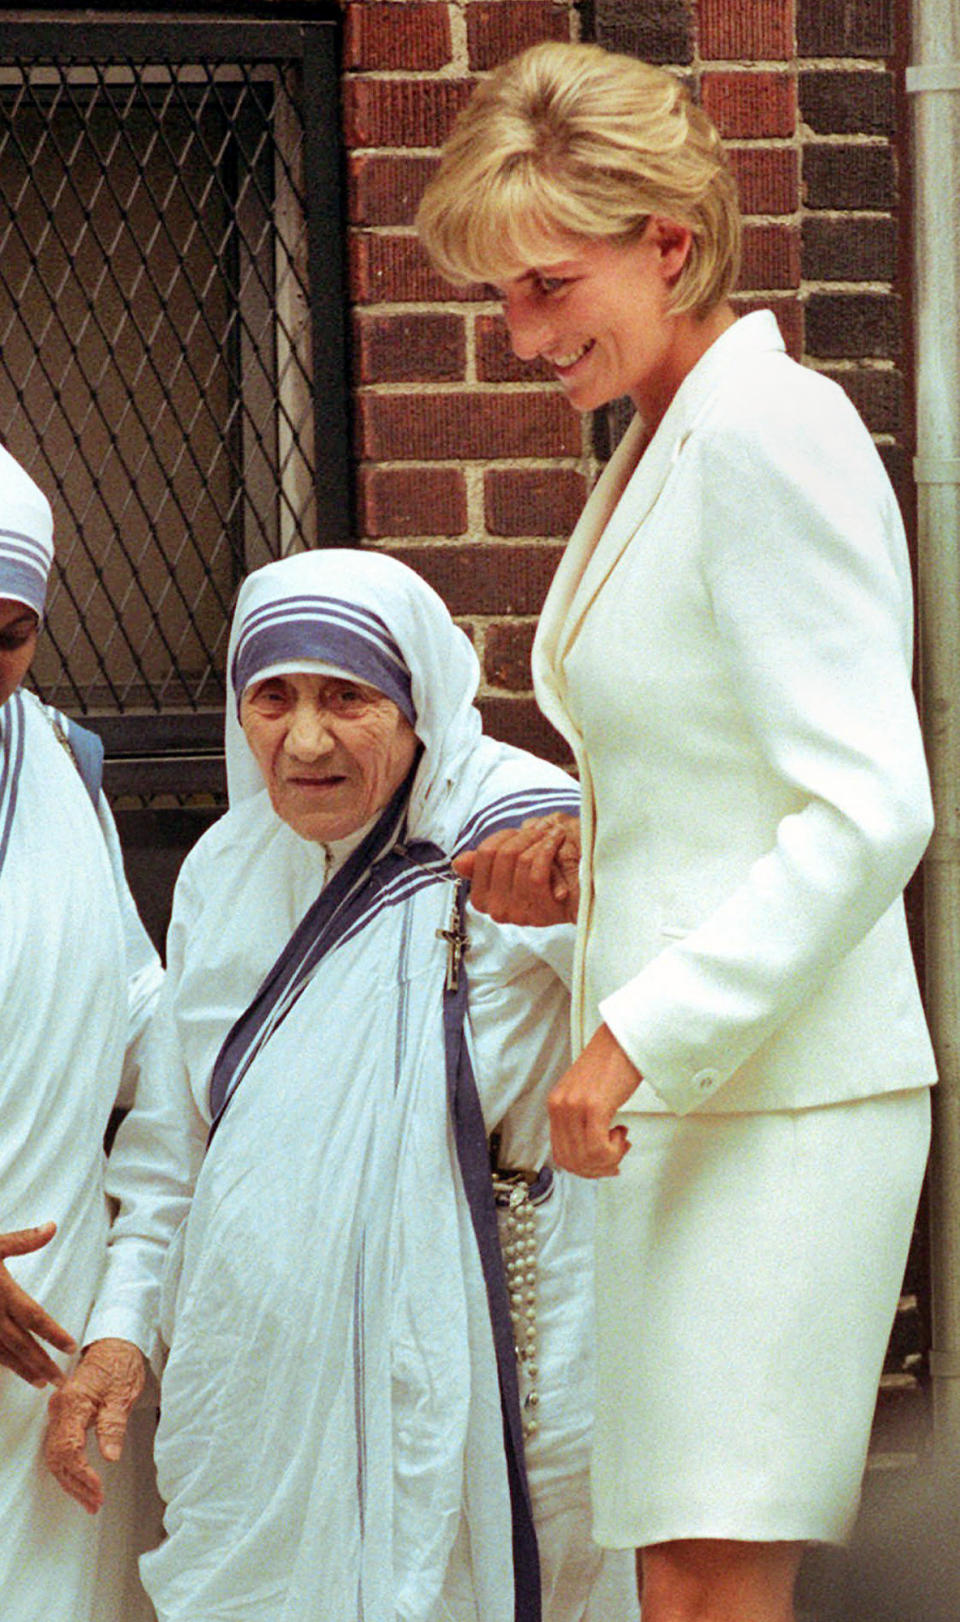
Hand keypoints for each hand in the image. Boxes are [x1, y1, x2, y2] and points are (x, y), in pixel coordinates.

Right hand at [0, 1223, 76, 1385]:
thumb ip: (23, 1240)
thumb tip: (52, 1227)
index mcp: (3, 1293)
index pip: (34, 1317)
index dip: (54, 1334)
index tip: (71, 1348)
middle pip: (22, 1344)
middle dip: (42, 1362)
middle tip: (60, 1381)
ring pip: (3, 1355)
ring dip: (22, 1370)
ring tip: (40, 1382)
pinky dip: (0, 1365)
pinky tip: (9, 1372)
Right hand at [45, 1338, 145, 1513]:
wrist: (114, 1343)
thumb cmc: (120, 1364)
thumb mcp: (122, 1395)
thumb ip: (113, 1426)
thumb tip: (109, 1456)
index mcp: (73, 1404)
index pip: (69, 1449)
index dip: (82, 1475)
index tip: (98, 1490)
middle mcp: (60, 1409)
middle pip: (58, 1457)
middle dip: (75, 1485)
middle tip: (95, 1503)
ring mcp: (59, 1412)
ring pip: (55, 1455)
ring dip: (71, 1481)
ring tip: (90, 1500)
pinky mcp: (64, 1414)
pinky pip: (59, 1447)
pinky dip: (69, 1467)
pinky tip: (80, 1480)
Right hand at [453, 814, 580, 925]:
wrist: (584, 891)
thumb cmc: (550, 871)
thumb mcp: (513, 862)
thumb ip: (485, 863)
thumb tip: (458, 863)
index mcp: (484, 898)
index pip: (484, 854)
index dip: (504, 836)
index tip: (521, 831)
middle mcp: (497, 910)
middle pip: (502, 855)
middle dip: (525, 835)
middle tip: (542, 829)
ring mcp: (518, 914)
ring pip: (521, 861)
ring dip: (540, 840)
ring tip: (554, 835)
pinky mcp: (540, 913)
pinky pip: (537, 873)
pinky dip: (549, 850)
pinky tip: (558, 842)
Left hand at [548, 1024, 641, 1177]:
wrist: (623, 1041)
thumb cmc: (610, 1065)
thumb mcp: (584, 1094)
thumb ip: (579, 1120)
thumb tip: (589, 1153)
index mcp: (556, 1104)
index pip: (560, 1153)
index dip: (582, 1168)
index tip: (600, 1166)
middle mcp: (561, 1106)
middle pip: (572, 1160)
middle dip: (597, 1168)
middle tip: (615, 1158)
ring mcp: (575, 1106)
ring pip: (586, 1157)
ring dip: (608, 1158)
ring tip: (620, 1141)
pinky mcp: (593, 1106)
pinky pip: (597, 1147)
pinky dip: (613, 1151)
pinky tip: (621, 1134)